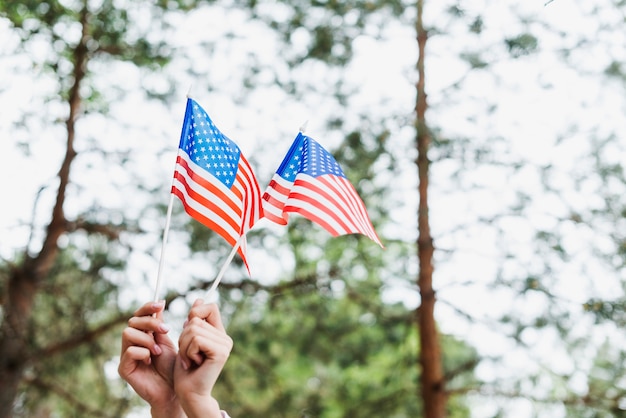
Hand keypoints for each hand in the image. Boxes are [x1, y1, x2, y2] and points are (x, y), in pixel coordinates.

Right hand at [118, 301, 182, 417]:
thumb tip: (159, 302)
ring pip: (128, 333)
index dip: (148, 307)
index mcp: (142, 335)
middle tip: (166, 330)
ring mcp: (126, 355)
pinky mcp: (124, 368)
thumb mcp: (168, 341)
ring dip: (147, 339)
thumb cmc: (172, 367)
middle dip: (150, 323)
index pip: (139, 315)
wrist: (173, 389)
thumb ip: (160, 325)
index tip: (161, 304)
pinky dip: (142, 352)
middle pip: (132, 321)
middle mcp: (131, 343)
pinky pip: (129, 351)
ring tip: (158, 351)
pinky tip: (150, 360)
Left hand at [174, 299, 232, 417]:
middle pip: (196, 319)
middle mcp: (225, 337)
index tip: (187, 328)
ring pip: (193, 329)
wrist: (190, 393)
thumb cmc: (186, 370)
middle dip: (183, 337)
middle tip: (188, 354)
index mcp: (219, 333)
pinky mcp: (220, 352)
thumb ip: (193, 322)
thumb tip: (198, 299)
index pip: (210, 307)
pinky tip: (193, 363)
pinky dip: (188, 352)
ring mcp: (225, 344)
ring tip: (189, 360)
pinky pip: (196, 340)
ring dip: (184, 346)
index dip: (196, 312)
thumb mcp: (186, 341)